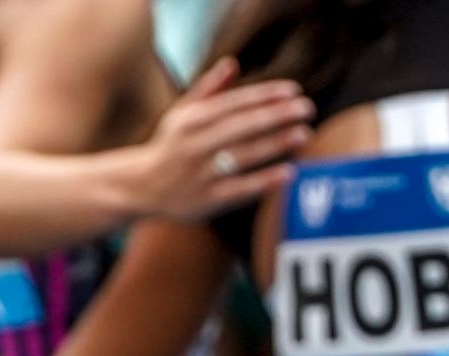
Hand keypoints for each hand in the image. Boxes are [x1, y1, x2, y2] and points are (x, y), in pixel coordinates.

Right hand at [135, 58, 313, 219]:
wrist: (140, 188)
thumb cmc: (171, 146)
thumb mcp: (182, 115)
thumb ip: (209, 90)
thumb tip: (233, 63)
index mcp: (189, 120)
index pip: (232, 103)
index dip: (263, 95)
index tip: (293, 90)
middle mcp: (193, 143)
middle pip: (240, 126)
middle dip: (275, 116)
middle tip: (307, 108)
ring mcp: (200, 172)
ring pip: (242, 155)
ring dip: (275, 144)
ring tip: (305, 134)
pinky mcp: (208, 199)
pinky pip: (240, 189)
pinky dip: (264, 181)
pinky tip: (290, 172)